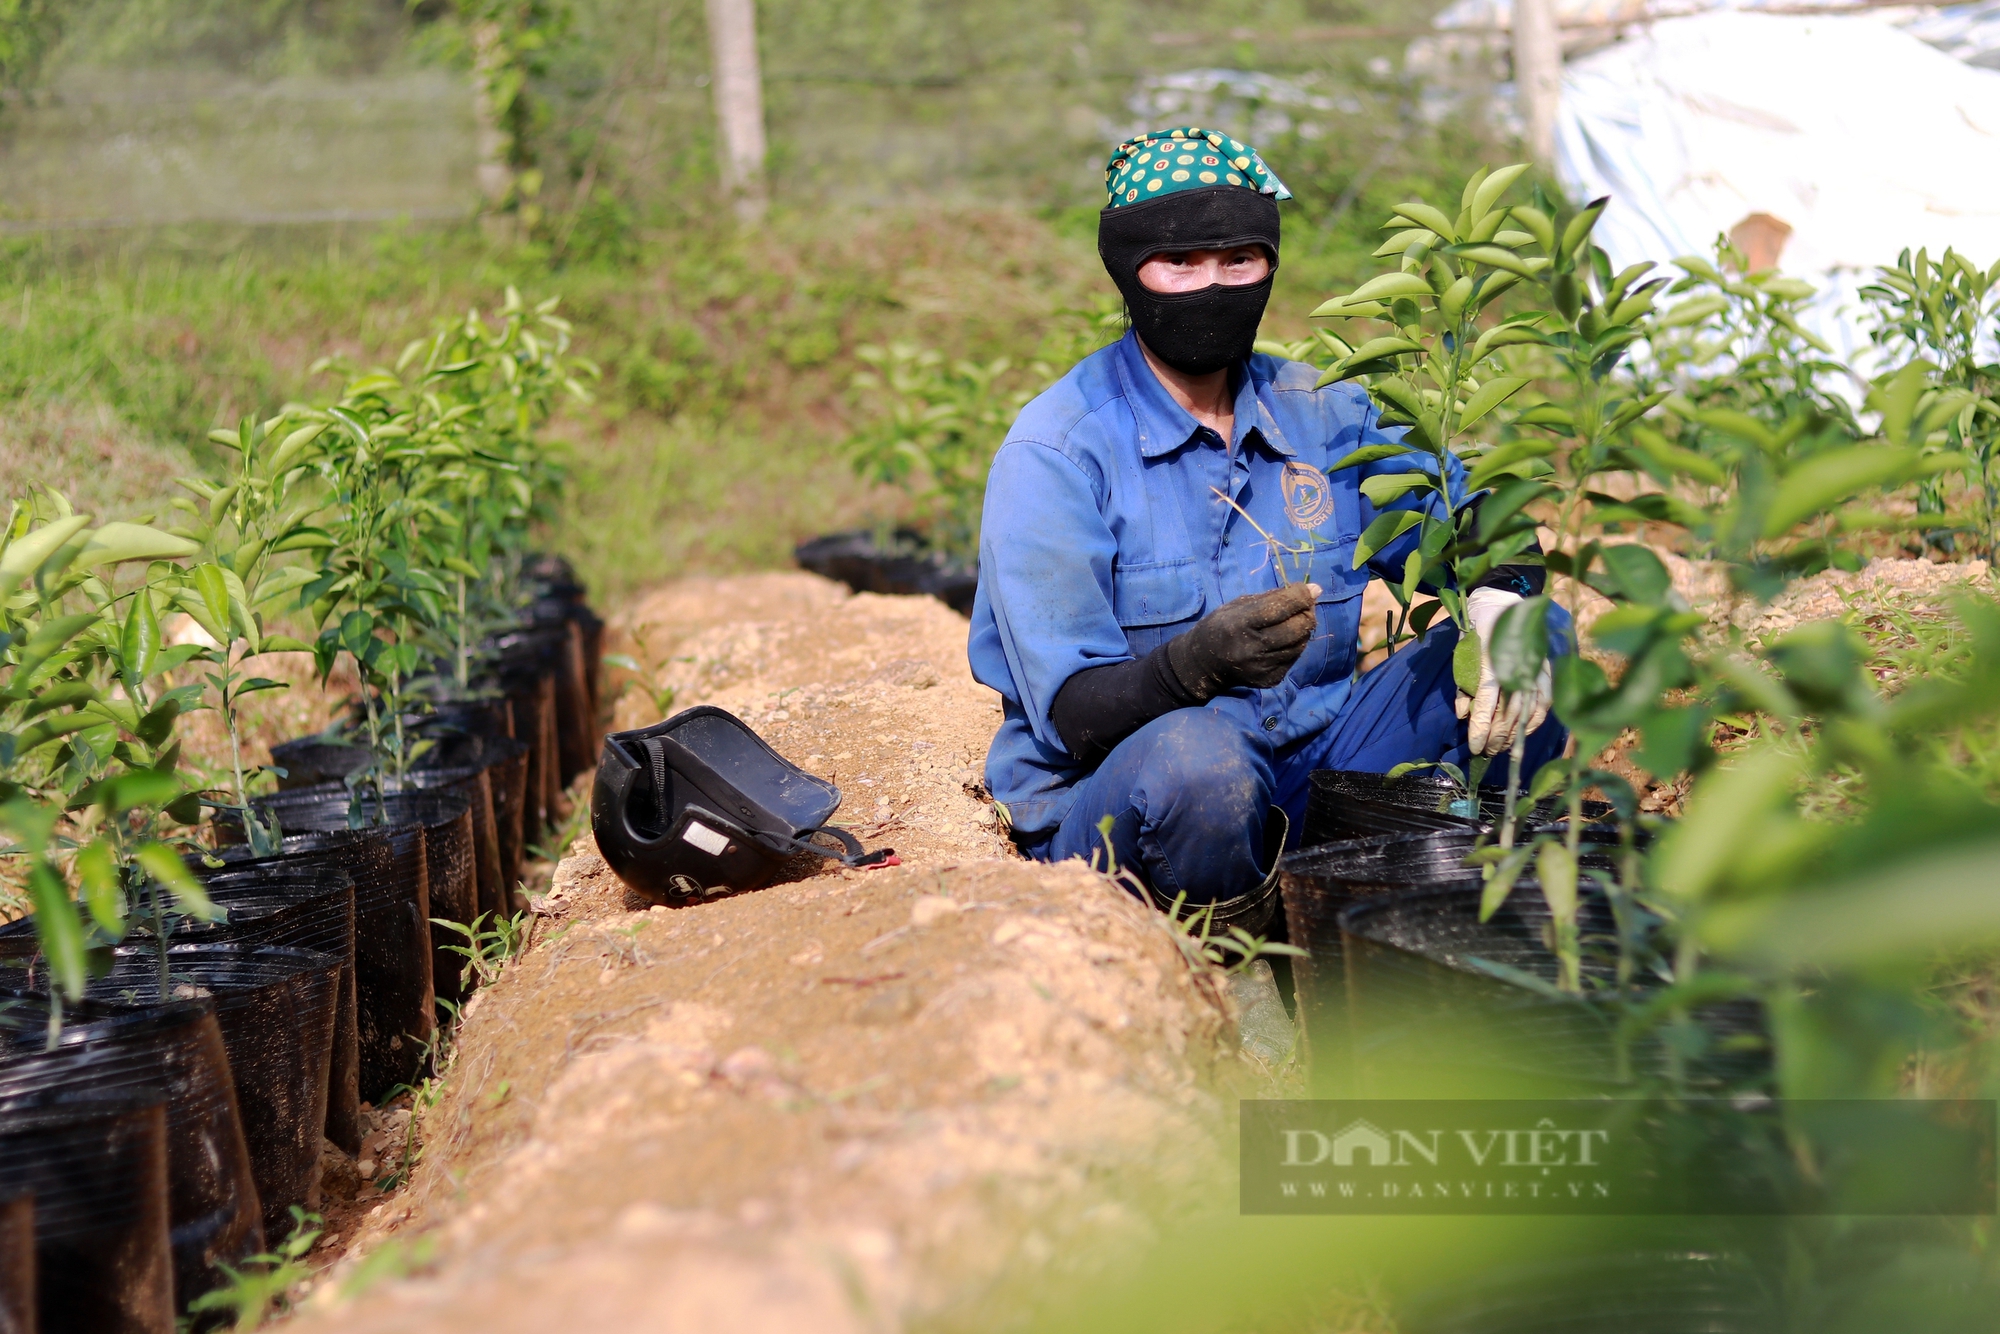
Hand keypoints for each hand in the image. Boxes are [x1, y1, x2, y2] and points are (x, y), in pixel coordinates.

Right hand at [1167, 583, 1319, 699]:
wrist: (1205, 664)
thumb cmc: (1222, 626)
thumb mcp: (1239, 604)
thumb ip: (1274, 597)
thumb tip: (1312, 591)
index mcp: (1239, 624)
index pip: (1280, 607)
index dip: (1301, 596)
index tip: (1310, 589)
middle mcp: (1252, 648)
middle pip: (1297, 628)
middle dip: (1307, 613)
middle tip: (1304, 607)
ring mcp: (1262, 667)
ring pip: (1300, 644)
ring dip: (1302, 630)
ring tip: (1292, 623)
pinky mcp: (1270, 679)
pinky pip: (1294, 658)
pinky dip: (1294, 645)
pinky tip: (1282, 641)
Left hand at [1455, 586, 1550, 755]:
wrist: (1505, 601)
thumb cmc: (1479, 629)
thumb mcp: (1463, 654)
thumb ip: (1463, 685)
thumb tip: (1463, 715)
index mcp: (1492, 661)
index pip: (1486, 703)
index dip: (1481, 729)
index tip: (1474, 747)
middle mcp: (1517, 667)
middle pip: (1509, 713)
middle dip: (1497, 737)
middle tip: (1487, 752)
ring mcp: (1535, 668)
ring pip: (1529, 711)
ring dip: (1516, 734)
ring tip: (1503, 747)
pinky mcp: (1547, 668)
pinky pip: (1546, 701)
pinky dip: (1536, 720)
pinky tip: (1525, 732)